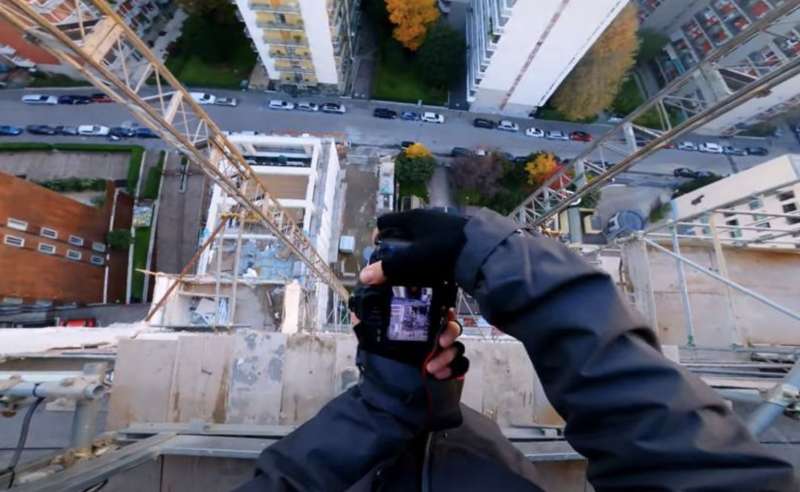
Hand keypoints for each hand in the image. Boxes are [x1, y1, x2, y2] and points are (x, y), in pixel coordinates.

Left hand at [351, 308, 465, 379]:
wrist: (376, 369)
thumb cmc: (377, 340)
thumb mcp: (370, 317)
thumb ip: (370, 297)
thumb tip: (367, 277)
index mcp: (421, 315)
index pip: (441, 307)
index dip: (446, 310)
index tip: (445, 315)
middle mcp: (433, 329)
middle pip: (453, 326)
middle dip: (450, 333)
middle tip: (440, 342)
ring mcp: (439, 348)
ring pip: (456, 347)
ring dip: (448, 356)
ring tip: (431, 366)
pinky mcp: (441, 363)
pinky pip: (458, 365)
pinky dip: (453, 369)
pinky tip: (439, 374)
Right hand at [362, 209, 466, 285]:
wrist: (480, 248)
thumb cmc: (443, 250)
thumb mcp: (414, 259)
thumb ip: (389, 268)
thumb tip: (364, 276)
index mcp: (410, 217)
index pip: (383, 221)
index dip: (377, 236)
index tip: (377, 252)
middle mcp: (423, 216)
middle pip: (399, 228)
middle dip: (394, 245)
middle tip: (393, 263)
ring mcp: (438, 222)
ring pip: (416, 235)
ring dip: (411, 249)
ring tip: (411, 268)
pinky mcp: (451, 231)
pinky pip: (431, 240)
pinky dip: (426, 251)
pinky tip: (431, 265)